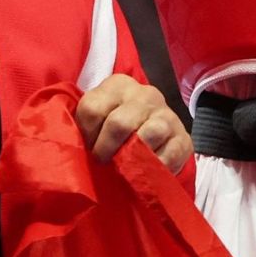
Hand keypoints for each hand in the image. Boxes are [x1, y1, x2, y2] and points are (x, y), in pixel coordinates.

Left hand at [75, 74, 191, 170]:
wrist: (152, 136)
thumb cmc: (113, 131)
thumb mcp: (97, 120)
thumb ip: (85, 127)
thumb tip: (72, 148)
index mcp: (118, 85)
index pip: (92, 109)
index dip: (87, 135)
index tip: (89, 147)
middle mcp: (145, 94)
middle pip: (119, 123)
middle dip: (107, 150)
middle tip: (105, 162)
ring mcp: (167, 114)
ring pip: (148, 134)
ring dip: (133, 158)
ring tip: (126, 167)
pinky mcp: (183, 137)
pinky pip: (168, 155)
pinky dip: (154, 168)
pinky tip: (146, 171)